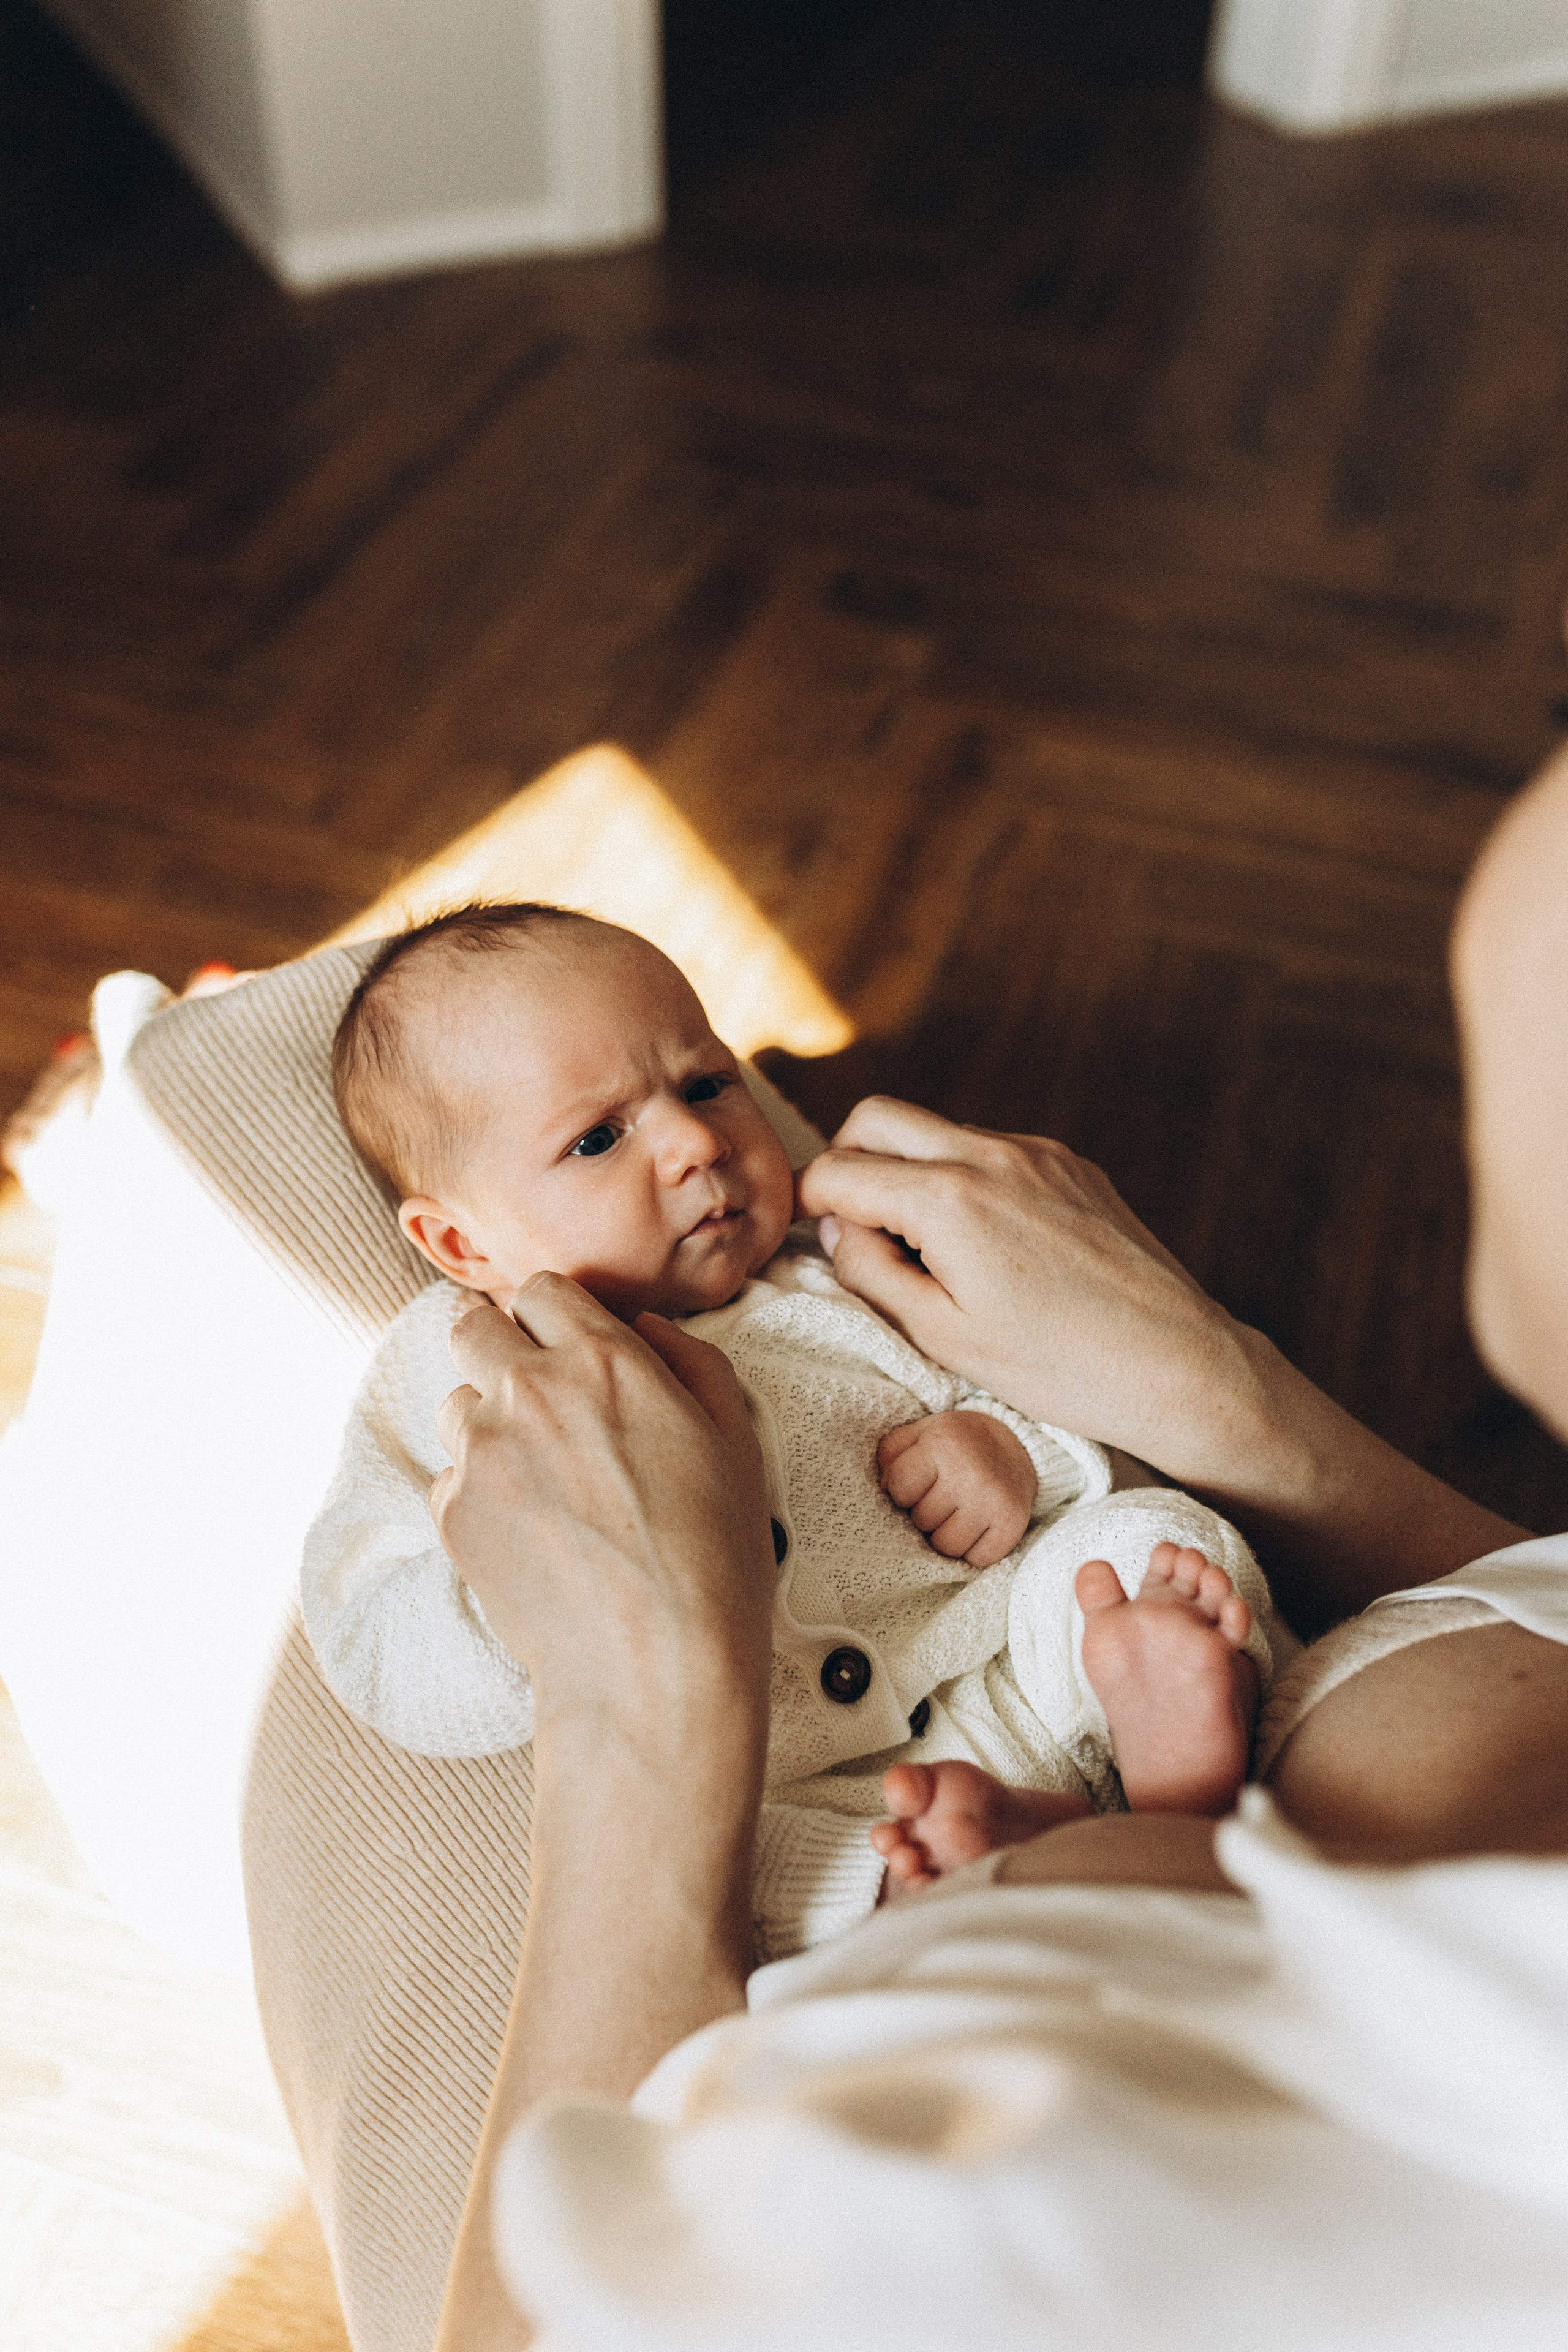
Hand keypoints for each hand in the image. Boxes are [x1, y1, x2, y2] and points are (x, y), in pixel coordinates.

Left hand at [429, 1273, 775, 1738]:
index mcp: (604, 1359)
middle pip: (473, 1327)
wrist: (653, 1667)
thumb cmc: (712, 1557)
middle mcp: (529, 1390)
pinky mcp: (451, 1511)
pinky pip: (447, 1476)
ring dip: (486, 1422)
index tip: (565, 1348)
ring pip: (455, 1402)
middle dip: (498, 1350)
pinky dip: (476, 1492)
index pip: (542, 1290)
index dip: (554, 1317)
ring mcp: (481, 1450)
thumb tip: (643, 1327)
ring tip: (541, 1480)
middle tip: (535, 1398)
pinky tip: (529, 1531)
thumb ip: (691, 1359)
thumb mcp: (738, 1439)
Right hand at [798, 1097, 1249, 1483]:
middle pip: (877, 1116)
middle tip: (852, 1220)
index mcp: (947, 1198)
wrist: (1175, 1362)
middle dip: (847, 1158)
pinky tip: (987, 1243)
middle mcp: (990, 1154)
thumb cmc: (1060, 1365)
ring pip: (938, 1130)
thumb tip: (840, 1229)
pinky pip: (993, 1149)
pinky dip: (966, 1178)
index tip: (812, 1234)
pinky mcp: (1071, 1163)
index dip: (809, 1203)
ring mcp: (1037, 1152)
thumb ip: (872, 1273)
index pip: (838, 1169)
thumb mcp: (943, 1335)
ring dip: (911, 1168)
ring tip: (928, 1247)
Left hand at [878, 1411, 1034, 1566]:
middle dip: (925, 1513)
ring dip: (946, 1536)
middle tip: (941, 1497)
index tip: (918, 1484)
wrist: (1015, 1444)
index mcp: (943, 1444)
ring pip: (947, 1546)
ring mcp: (993, 1500)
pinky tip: (977, 1527)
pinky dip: (973, 1550)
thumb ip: (892, 1452)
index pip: (900, 1488)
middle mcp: (969, 1473)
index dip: (903, 1491)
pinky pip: (977, 1559)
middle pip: (922, 1521)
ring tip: (956, 1514)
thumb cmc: (956, 1443)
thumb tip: (883, 1489)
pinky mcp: (1013, 1523)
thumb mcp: (921, 1432)